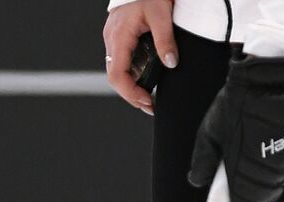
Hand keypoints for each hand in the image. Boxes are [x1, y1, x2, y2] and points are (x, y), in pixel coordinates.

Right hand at [103, 0, 178, 114]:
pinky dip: (133, 72)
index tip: (146, 101)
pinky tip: (146, 76)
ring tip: (150, 94)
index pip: (117, 75)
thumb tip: (171, 64)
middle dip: (132, 94)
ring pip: (119, 69)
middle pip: (116, 77)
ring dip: (133, 84)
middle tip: (150, 105)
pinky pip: (123, 60)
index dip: (130, 93)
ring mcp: (113, 38)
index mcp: (119, 37)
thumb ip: (165, 40)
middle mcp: (112, 40)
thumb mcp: (162, 14)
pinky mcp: (119, 36)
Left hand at [188, 55, 283, 201]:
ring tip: (246, 166)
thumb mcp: (209, 133)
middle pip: (259, 199)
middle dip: (245, 197)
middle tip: (232, 189)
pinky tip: (262, 156)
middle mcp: (271, 169)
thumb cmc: (237, 103)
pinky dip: (274, 170)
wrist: (270, 77)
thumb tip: (197, 180)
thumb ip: (202, 162)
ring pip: (274, 185)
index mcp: (245, 169)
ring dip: (260, 184)